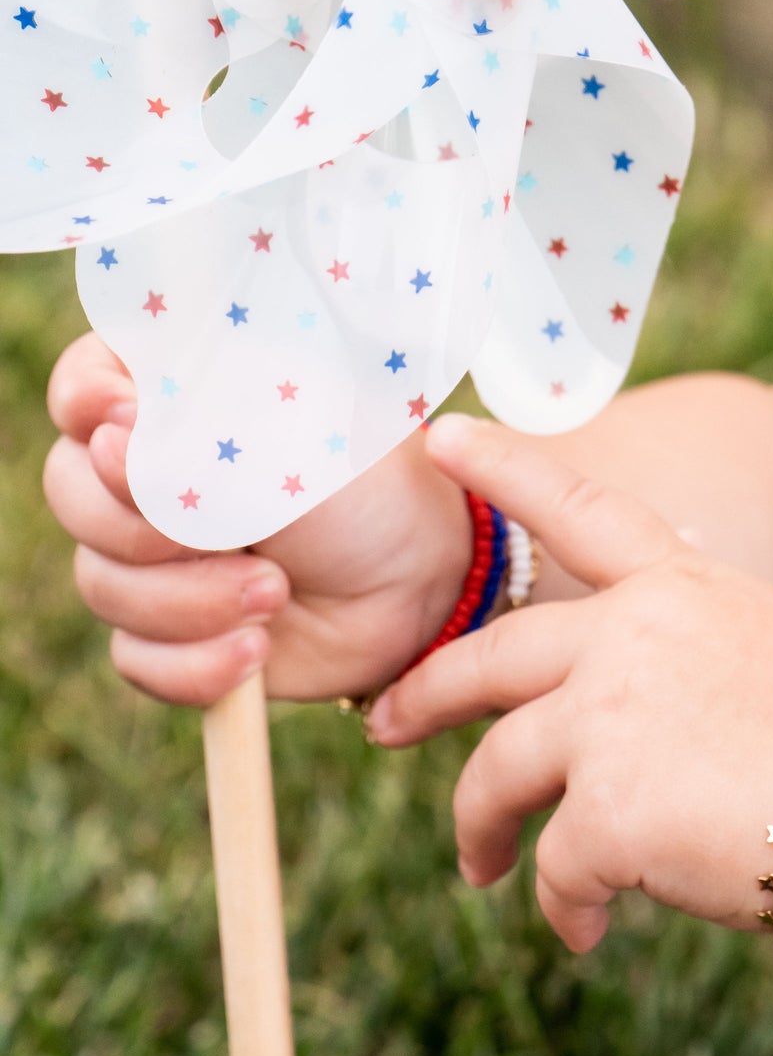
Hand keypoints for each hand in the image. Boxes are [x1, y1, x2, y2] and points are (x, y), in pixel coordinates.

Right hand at [43, 335, 472, 705]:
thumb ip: (196, 435)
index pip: (81, 390)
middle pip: (70, 495)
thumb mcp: (290, 440)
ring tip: (276, 596)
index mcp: (169, 400)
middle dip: (147, 527)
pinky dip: (194, 665)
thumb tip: (105, 439)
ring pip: (102, 585)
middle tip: (238, 537)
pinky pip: (135, 658)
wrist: (419, 586)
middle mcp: (144, 477)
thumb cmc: (366, 489)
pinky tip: (254, 652)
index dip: (90, 410)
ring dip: (190, 602)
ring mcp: (152, 558)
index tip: (131, 429)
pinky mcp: (172, 633)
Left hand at [369, 417, 772, 951]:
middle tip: (382, 725)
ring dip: (480, 829)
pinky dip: (564, 907)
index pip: (580, 510)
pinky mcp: (608, 808)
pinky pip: (554, 866)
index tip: (440, 439)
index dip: (507, 469)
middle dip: (421, 697)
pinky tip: (586, 930)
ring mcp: (611, 718)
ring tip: (484, 871)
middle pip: (487, 662)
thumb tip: (623, 686)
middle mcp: (630, 638)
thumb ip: (690, 647)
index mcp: (680, 591)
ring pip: (496, 774)